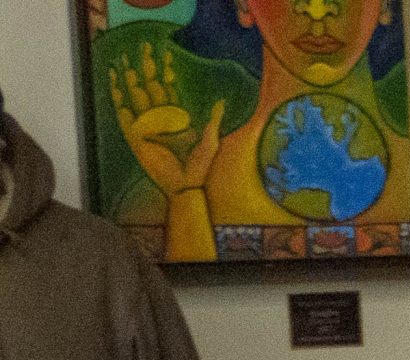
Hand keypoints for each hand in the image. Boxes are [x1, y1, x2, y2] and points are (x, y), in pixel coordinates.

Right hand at [110, 44, 222, 199]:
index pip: (170, 90)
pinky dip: (119, 101)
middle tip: (143, 50)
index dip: (167, 73)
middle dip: (147, 70)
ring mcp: (147, 127)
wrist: (184, 186)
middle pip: (151, 89)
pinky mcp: (135, 137)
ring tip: (126, 64)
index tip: (166, 55)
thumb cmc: (198, 167)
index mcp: (177, 118)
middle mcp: (160, 119)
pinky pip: (124, 116)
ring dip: (131, 81)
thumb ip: (213, 122)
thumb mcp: (209, 142)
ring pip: (136, 98)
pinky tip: (115, 86)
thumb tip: (221, 102)